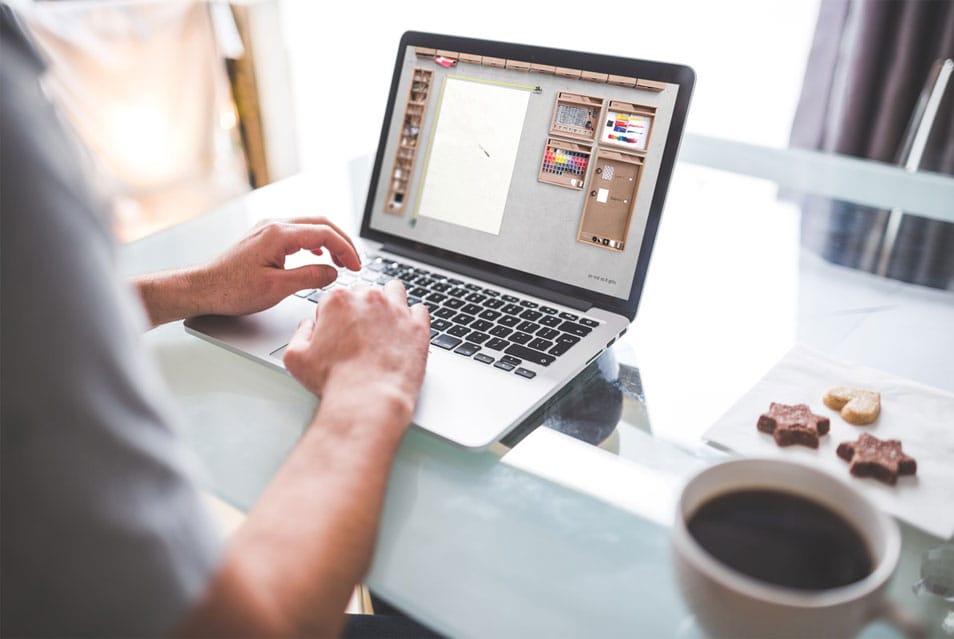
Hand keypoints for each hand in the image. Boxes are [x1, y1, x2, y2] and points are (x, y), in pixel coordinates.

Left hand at [194, 216, 361, 316]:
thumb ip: (309, 277)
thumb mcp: (277, 288)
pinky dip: (314, 242)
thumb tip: (333, 272)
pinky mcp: (264, 237)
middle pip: (320, 223)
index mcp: (278, 234)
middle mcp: (273, 225)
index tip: (356, 266)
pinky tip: (318, 255)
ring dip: (329, 241)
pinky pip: (297, 232)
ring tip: (341, 261)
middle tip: (355, 262)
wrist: (203, 287)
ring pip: (310, 226)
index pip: (325, 233)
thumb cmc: (232, 289)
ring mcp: (268, 229)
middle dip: (342, 242)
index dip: (346, 249)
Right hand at [283, 280, 430, 422]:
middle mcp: (369, 299)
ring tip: (384, 325)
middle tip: (359, 334)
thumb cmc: (334, 381)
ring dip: (388, 302)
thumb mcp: (296, 358)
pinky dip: (413, 318)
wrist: (367, 400)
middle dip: (360, 308)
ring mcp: (396, 310)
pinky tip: (405, 332)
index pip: (335, 297)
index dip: (333, 316)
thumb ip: (299, 334)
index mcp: (338, 300)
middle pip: (364, 293)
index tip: (336, 333)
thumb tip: (308, 326)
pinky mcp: (418, 326)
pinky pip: (419, 310)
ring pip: (394, 291)